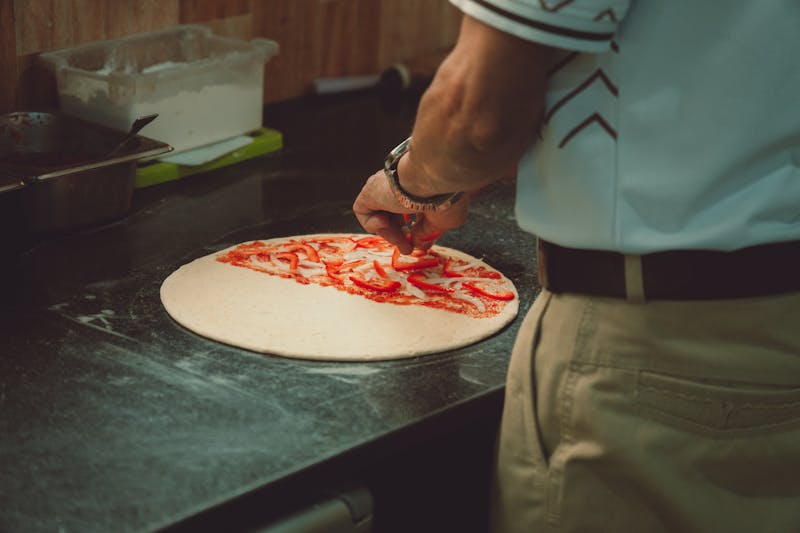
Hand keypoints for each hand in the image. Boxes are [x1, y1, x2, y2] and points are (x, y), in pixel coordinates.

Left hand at [352, 169, 470, 253]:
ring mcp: (384, 187)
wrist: (433, 180)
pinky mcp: (369, 191)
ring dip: (390, 234)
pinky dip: (372, 224)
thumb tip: (417, 245)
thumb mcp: (441, 222)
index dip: (413, 230)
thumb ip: (426, 234)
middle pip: (393, 215)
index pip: (409, 210)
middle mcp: (400, 185)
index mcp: (418, 187)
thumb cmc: (445, 198)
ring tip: (402, 239)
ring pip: (380, 216)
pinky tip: (386, 222)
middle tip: (408, 248)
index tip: (418, 242)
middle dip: (400, 235)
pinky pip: (363, 212)